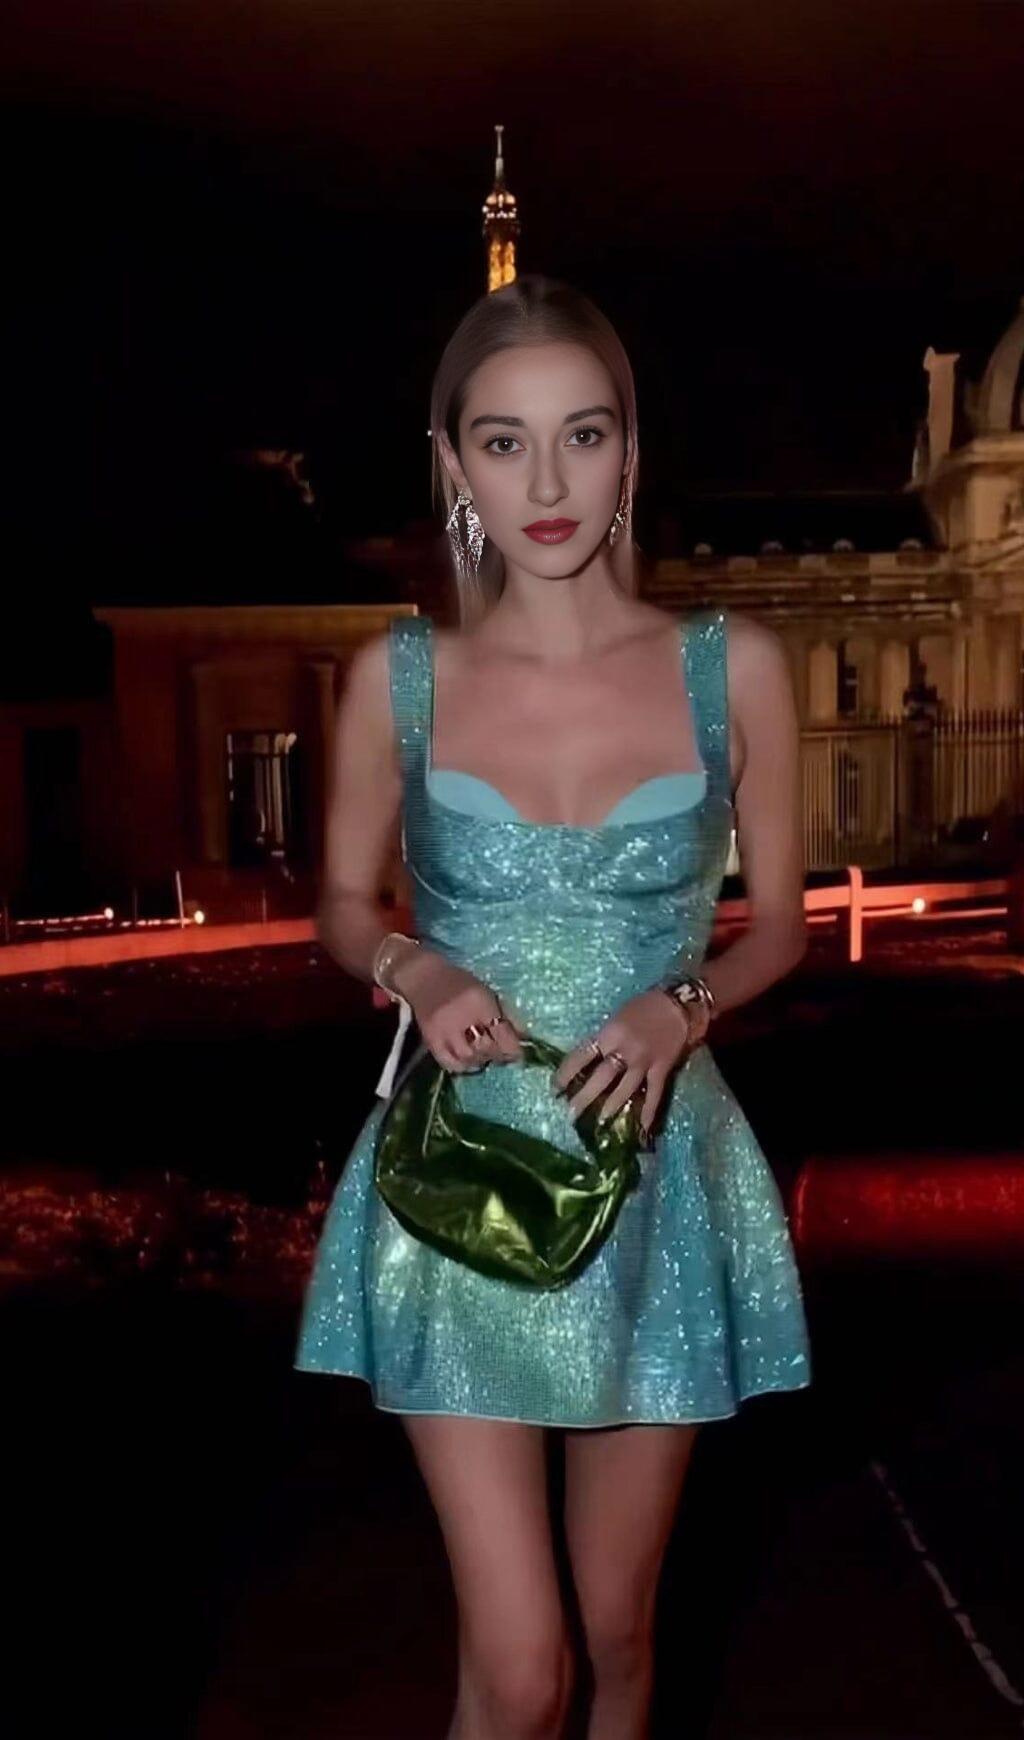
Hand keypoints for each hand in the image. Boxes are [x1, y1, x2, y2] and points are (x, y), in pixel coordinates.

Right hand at [394, 947, 524, 1073]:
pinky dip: (462, 1066)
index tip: (518, 1053)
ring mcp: (443, 1031)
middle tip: (502, 1054)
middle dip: (498, 1055)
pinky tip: (468, 1060)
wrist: (423, 977)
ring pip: (468, 1057)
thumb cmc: (459, 982)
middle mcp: (461, 1018)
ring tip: (485, 1055)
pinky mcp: (430, 1040)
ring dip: (481, 1060)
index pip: (501, 1032)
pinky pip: (448, 1062)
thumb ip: (503, 1012)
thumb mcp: (485, 991)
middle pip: (485, 1047)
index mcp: (479, 1002)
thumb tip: (523, 1036)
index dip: (513, 1047)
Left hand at [551, 988, 692, 1141]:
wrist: (677, 1004)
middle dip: (584, 1096)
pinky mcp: (661, 1068)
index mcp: (609, 1033)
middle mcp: (624, 1049)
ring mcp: (644, 1061)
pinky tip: (643, 1128)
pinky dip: (648, 1111)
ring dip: (611, 1106)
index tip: (555, 1087)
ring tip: (599, 1122)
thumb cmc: (643, 1006)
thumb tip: (590, 1060)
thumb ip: (605, 1039)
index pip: (581, 1056)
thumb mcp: (617, 1018)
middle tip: (570, 1113)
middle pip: (601, 1077)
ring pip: (624, 1089)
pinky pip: (654, 1093)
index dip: (566, 1072)